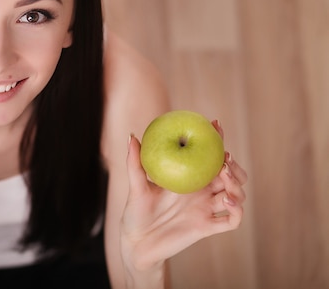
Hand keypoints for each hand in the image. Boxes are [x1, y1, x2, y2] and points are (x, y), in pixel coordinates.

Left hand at [120, 121, 246, 272]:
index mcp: (188, 178)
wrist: (136, 243)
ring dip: (237, 185)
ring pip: (236, 195)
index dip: (216, 140)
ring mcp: (206, 210)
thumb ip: (135, 163)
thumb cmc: (135, 212)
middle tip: (224, 159)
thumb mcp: (135, 185)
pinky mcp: (207, 228)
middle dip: (234, 165)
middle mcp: (201, 193)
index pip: (208, 156)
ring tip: (224, 176)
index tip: (215, 125)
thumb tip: (132, 136)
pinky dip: (236, 210)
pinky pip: (231, 221)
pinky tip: (226, 200)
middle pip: (231, 176)